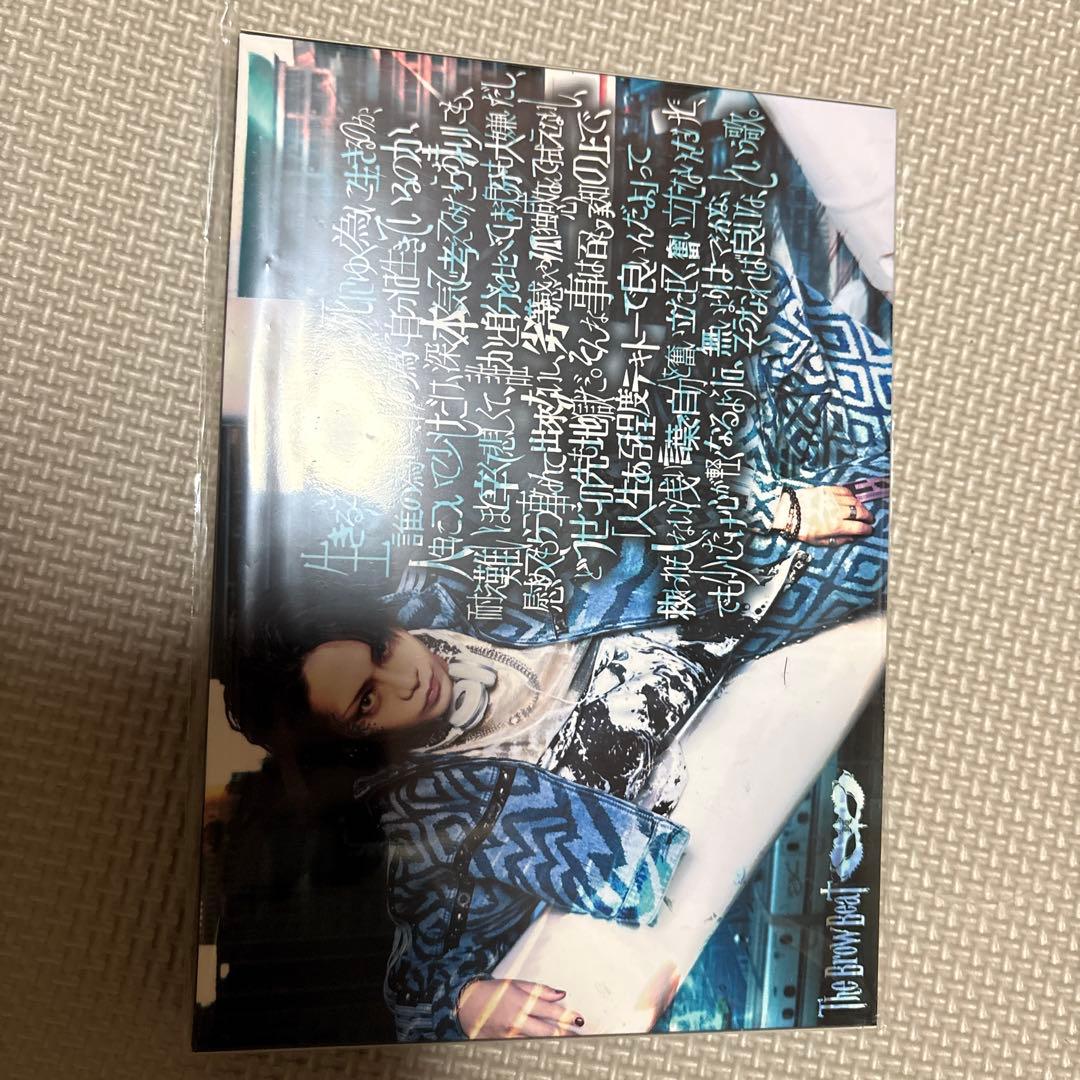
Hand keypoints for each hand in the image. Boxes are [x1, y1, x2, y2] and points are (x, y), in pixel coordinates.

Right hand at [457, 978, 584, 1038]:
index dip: (566, 1016)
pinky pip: (523, 1048)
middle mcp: (517, 1020)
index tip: (579, 1019)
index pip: (550, 1011)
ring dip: (553, 1043)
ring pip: (536, 1042)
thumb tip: (561, 994)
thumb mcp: (516, 985)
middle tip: (581, 1037)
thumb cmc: (492, 992)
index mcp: (521, 1002)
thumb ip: (540, 990)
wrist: (466, 1004)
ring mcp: (510, 1035)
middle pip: (547, 1031)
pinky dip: (535, 1049)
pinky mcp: (503, 1044)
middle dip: (565, 1034)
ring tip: (568, 1045)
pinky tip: (546, 1052)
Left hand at [772, 485, 873, 545]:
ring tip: (862, 510)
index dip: (867, 530)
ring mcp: (832, 499)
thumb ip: (837, 541)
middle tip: (869, 519)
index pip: (859, 528)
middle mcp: (837, 512)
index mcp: (835, 526)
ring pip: (854, 501)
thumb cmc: (801, 528)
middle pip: (860, 513)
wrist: (787, 512)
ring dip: (861, 506)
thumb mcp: (818, 541)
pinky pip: (845, 491)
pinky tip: (851, 500)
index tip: (869, 530)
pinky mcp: (827, 490)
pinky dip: (851, 496)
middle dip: (868, 517)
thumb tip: (851, 538)